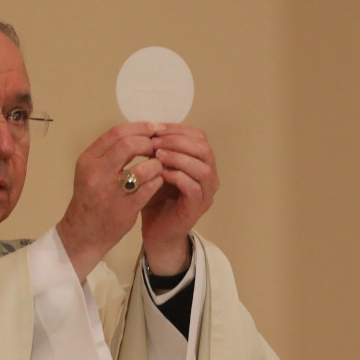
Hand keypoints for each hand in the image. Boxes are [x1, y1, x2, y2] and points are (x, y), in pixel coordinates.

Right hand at [57, 122, 164, 280]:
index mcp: (88, 160)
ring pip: (142, 168)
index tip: (153, 128)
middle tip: (158, 146)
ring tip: (159, 165)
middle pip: (128, 145)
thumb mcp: (92, 171)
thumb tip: (138, 134)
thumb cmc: (91, 198)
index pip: (115, 134)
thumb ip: (110, 153)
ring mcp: (111, 192)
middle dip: (148, 143)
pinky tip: (159, 180)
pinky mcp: (125, 208)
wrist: (83, 232)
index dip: (138, 128)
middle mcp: (96, 173)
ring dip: (156, 164)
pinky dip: (158, 181)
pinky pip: (149, 188)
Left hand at [142, 123, 218, 274]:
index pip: (199, 137)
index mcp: (202, 163)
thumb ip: (160, 151)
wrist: (157, 231)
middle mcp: (209, 177)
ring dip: (178, 157)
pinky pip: (193, 187)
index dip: (179, 129)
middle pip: (204, 149)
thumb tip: (149, 128)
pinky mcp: (197, 208)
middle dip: (178, 141)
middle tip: (156, 141)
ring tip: (157, 155)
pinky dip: (177, 176)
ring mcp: (206, 193)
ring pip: (202, 167)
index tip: (156, 128)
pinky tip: (160, 173)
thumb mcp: (157, 168)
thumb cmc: (157, 199)